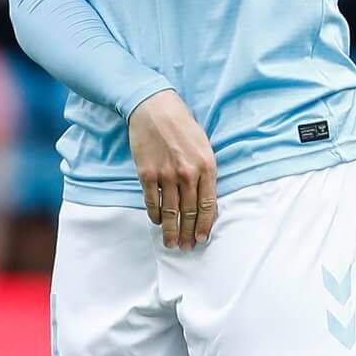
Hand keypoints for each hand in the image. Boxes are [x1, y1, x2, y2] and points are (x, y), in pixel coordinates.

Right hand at [127, 89, 217, 249]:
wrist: (155, 108)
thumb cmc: (182, 126)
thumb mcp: (203, 146)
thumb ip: (206, 172)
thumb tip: (205, 200)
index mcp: (206, 166)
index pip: (208, 204)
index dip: (204, 224)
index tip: (201, 238)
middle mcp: (188, 173)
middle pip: (189, 211)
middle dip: (188, 233)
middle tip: (186, 247)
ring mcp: (166, 174)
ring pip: (171, 211)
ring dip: (171, 230)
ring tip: (170, 243)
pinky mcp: (147, 173)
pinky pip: (152, 201)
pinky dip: (155, 214)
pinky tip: (157, 221)